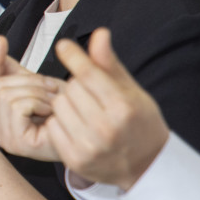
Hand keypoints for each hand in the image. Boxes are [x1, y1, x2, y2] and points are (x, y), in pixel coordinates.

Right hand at [0, 35, 62, 160]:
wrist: (95, 134)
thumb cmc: (71, 111)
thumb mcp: (39, 85)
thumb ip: (16, 70)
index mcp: (4, 115)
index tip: (1, 41)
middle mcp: (0, 128)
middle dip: (29, 81)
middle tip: (52, 90)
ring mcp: (7, 137)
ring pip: (7, 94)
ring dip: (37, 92)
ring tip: (54, 103)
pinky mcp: (17, 141)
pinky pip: (18, 106)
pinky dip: (37, 103)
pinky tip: (51, 113)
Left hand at [45, 29, 168, 190]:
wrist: (146, 166)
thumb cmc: (139, 122)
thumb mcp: (131, 91)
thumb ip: (109, 64)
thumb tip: (99, 33)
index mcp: (123, 108)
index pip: (89, 75)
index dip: (74, 57)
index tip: (64, 46)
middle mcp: (106, 128)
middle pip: (71, 88)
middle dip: (77, 86)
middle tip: (90, 95)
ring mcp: (90, 146)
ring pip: (59, 106)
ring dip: (66, 103)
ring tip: (82, 110)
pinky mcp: (75, 160)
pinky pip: (52, 127)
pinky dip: (59, 122)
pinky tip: (74, 125)